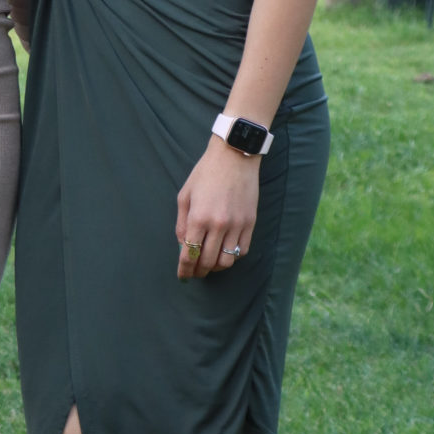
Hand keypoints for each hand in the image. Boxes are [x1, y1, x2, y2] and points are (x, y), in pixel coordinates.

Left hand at [175, 139, 259, 279]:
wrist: (234, 156)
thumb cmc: (205, 173)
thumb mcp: (185, 196)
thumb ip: (182, 224)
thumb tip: (182, 246)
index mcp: (199, 217)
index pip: (189, 254)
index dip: (184, 269)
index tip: (182, 277)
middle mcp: (218, 224)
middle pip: (207, 261)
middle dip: (198, 271)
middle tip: (194, 272)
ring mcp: (237, 225)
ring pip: (227, 261)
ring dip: (216, 267)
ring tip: (209, 265)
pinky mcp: (250, 223)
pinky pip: (242, 250)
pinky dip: (232, 257)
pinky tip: (224, 253)